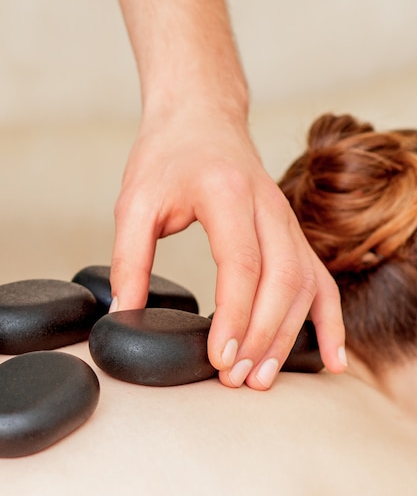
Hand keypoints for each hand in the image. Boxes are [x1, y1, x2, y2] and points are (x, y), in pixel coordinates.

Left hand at [110, 107, 345, 389]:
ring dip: (289, 335)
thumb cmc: (169, 155)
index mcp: (227, 193)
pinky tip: (332, 357)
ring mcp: (287, 220)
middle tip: (235, 377)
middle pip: (282, 279)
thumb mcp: (135, 202)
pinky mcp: (292, 233)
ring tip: (262, 377)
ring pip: (305, 284)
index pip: (242, 263)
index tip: (220, 356)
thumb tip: (124, 313)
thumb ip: (130, 259)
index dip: (235, 315)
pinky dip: (329, 321)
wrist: (202, 118)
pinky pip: (321, 280)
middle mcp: (268, 206)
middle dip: (262, 334)